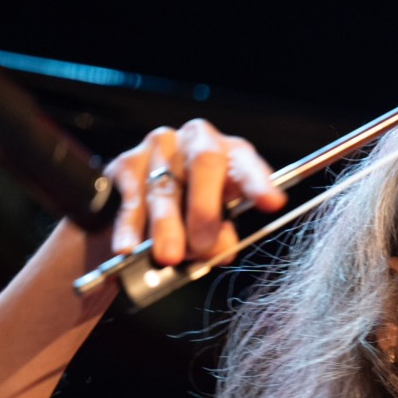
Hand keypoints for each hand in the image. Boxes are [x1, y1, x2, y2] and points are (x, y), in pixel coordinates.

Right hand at [104, 119, 285, 266]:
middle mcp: (196, 140)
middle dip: (205, 208)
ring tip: (168, 257)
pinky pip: (130, 198)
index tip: (272, 203)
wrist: (144, 195)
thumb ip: (222, 235)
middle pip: (205, 163)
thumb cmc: (192, 211)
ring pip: (164, 186)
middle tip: (203, 244)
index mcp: (229, 153)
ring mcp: (159, 147)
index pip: (246, 163)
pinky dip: (129, 227)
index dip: (259, 183)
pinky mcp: (126, 163)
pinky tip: (129, 247)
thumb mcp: (216, 222)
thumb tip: (219, 250)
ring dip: (166, 225)